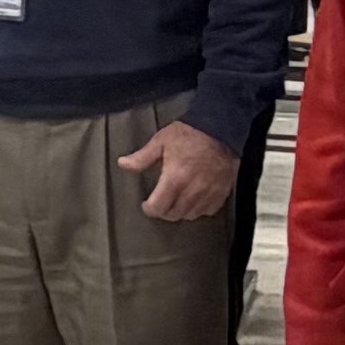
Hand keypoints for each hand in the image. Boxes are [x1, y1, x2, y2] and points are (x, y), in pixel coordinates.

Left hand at [120, 119, 238, 226]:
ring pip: (190, 215)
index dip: (149, 209)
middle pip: (173, 214)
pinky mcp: (221, 193)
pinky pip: (207, 211)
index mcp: (175, 178)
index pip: (159, 207)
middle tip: (160, 203)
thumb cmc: (189, 134)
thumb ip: (142, 157)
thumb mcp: (161, 141)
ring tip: (175, 202)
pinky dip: (198, 209)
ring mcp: (209, 193)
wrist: (221, 129)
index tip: (147, 205)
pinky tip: (194, 200)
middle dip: (163, 211)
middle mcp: (192, 190)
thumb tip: (122, 164)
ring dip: (180, 211)